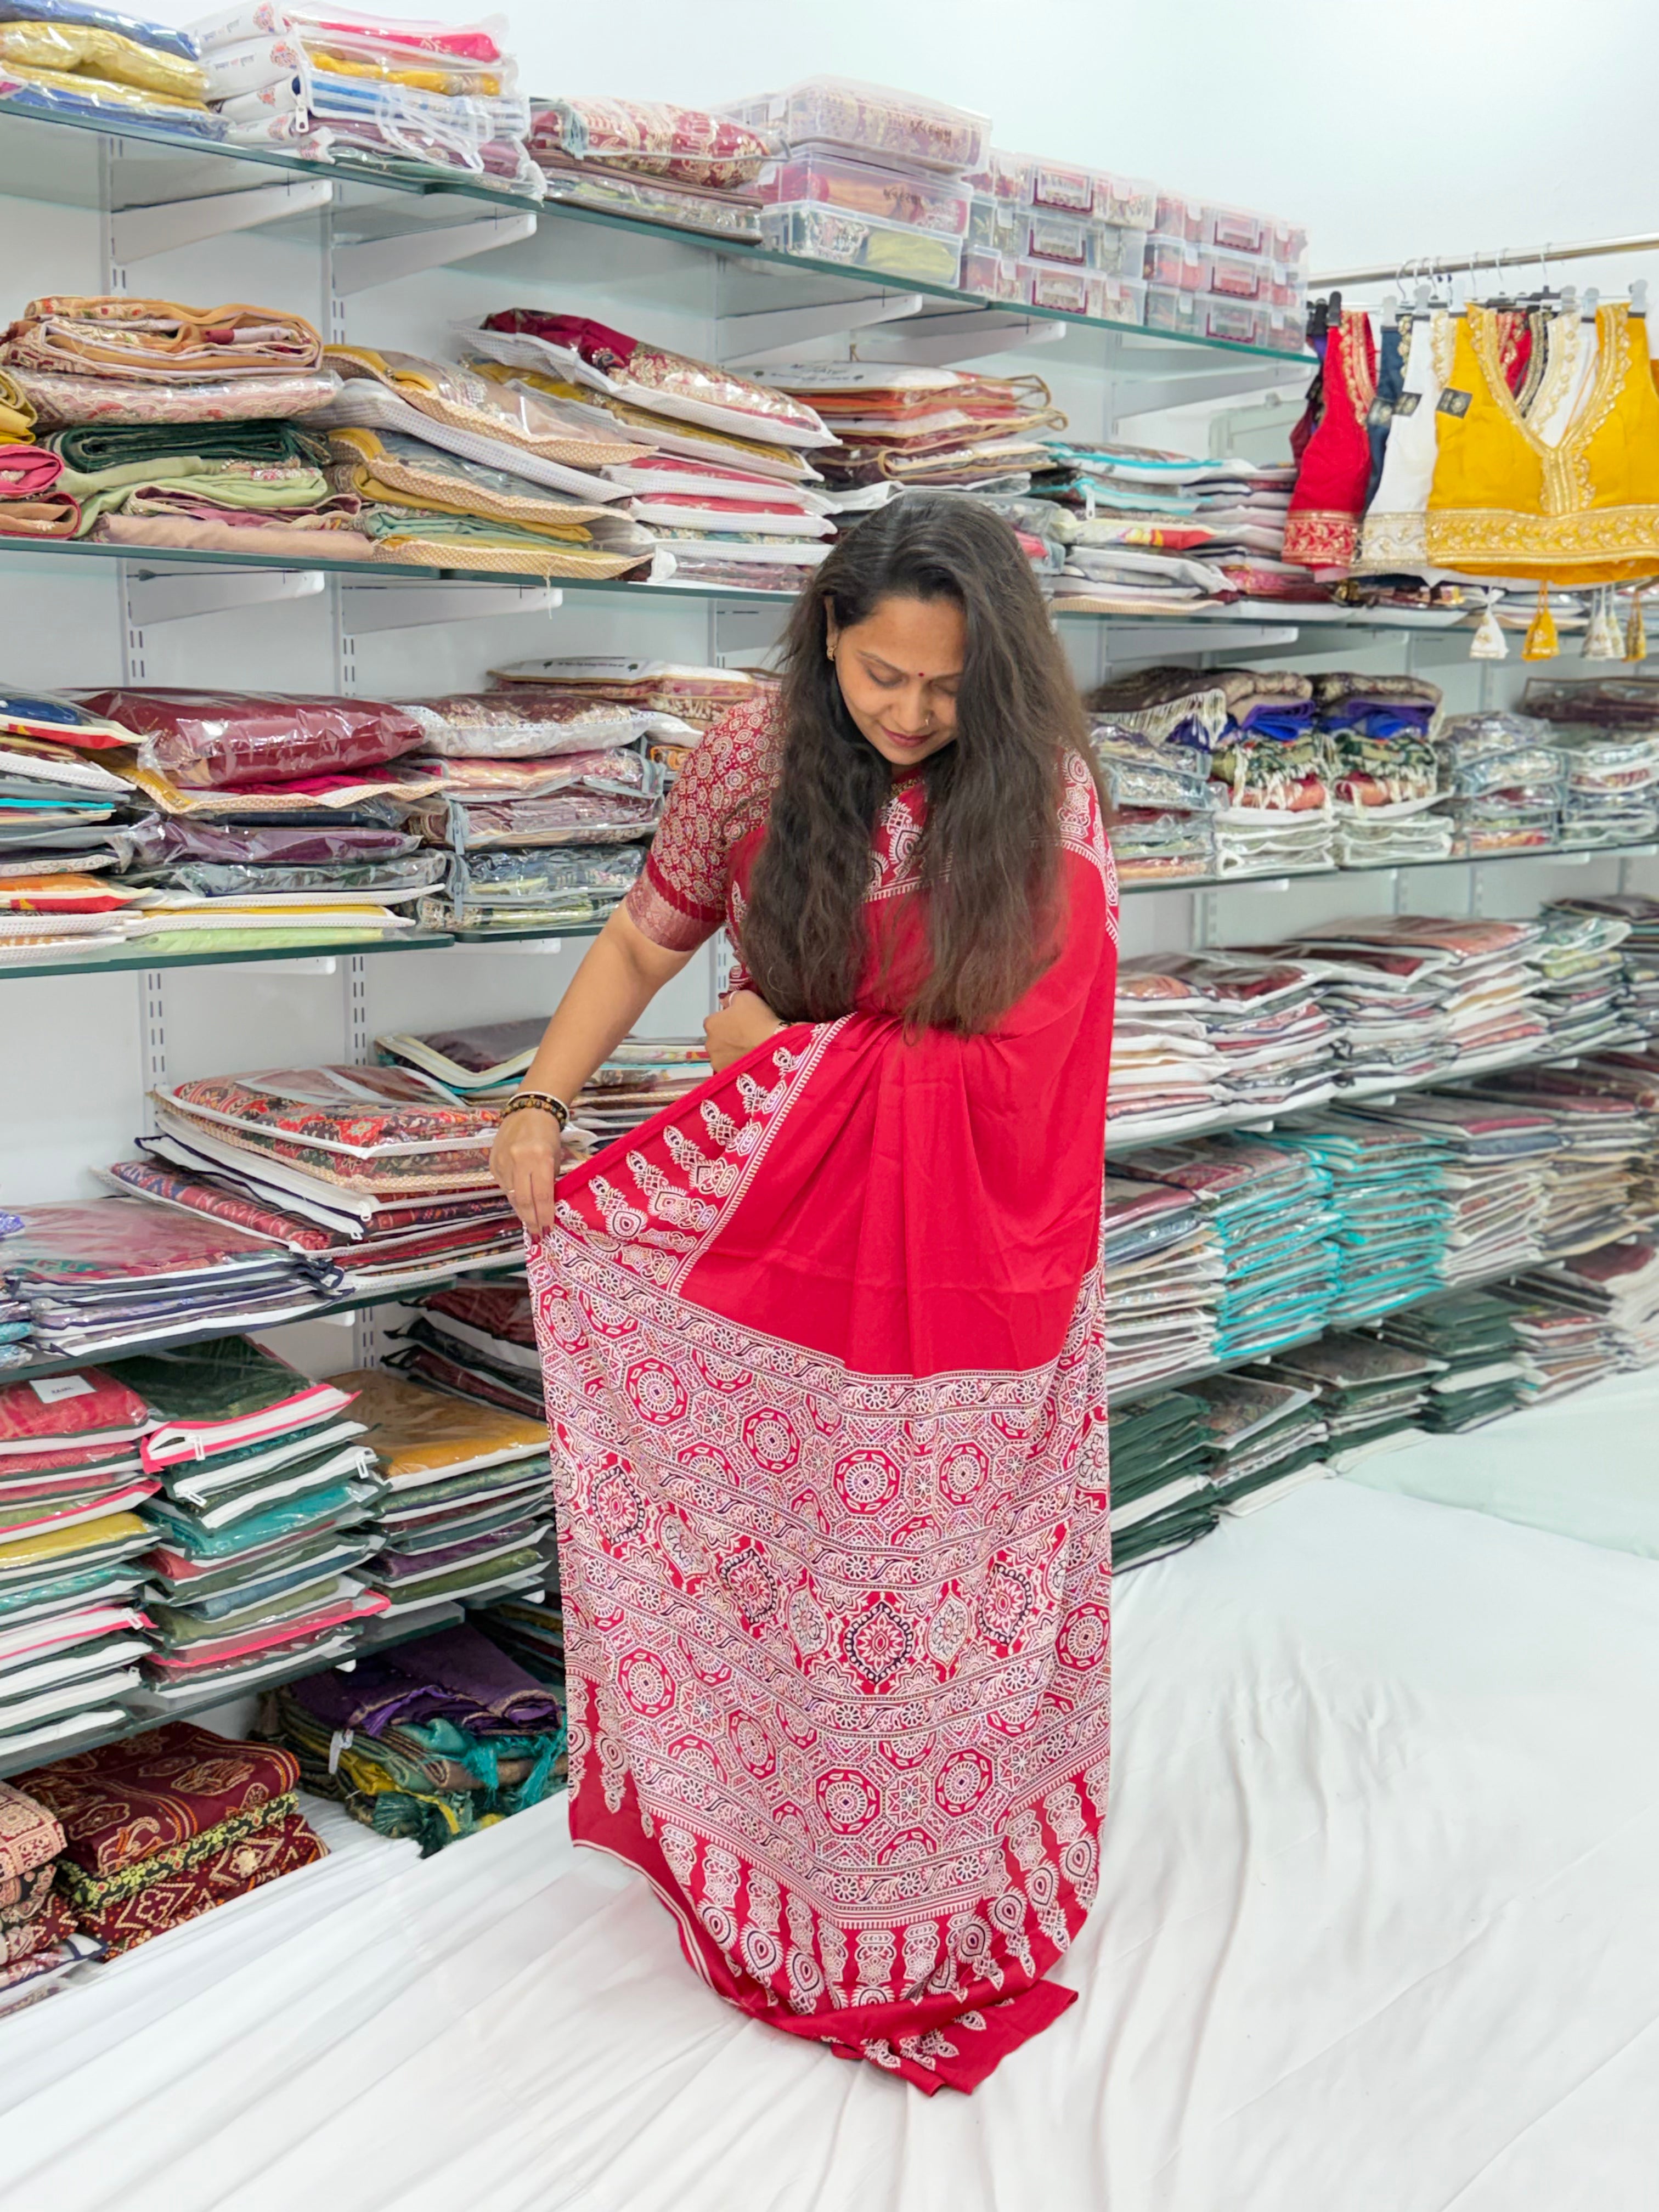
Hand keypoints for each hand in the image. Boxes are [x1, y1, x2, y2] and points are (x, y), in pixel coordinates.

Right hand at [490, 1107, 561, 1235]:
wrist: (528, 1111)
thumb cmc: (547, 1135)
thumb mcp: (556, 1156)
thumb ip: (550, 1180)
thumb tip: (546, 1207)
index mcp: (539, 1157)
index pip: (541, 1195)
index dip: (544, 1216)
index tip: (548, 1230)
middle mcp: (519, 1160)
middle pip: (523, 1200)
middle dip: (531, 1220)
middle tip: (538, 1235)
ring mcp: (503, 1161)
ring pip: (511, 1196)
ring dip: (521, 1212)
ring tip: (530, 1224)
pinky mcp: (493, 1163)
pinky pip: (503, 1186)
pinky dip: (512, 1197)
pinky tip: (520, 1206)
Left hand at [704, 988, 783, 1074]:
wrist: (774, 1046)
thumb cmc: (760, 1021)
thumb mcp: (745, 997)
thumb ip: (730, 998)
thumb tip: (725, 1003)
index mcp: (711, 1023)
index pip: (715, 1020)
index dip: (727, 1020)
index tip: (740, 1022)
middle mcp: (709, 1043)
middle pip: (716, 1038)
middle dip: (727, 1037)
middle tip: (745, 1036)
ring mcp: (716, 1060)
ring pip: (722, 1054)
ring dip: (730, 1052)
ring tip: (748, 1049)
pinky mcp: (726, 1073)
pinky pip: (728, 1066)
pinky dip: (735, 1063)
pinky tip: (748, 1060)